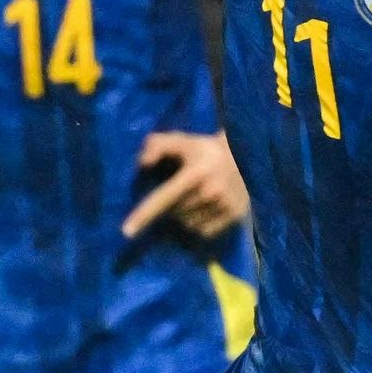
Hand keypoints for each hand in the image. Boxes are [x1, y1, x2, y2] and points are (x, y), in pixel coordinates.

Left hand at [121, 130, 246, 239]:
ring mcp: (224, 207)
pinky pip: (203, 232)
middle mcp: (210, 192)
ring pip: (187, 224)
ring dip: (184, 215)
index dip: (144, 215)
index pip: (163, 198)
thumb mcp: (182, 140)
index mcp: (195, 173)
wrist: (246, 155)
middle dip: (171, 206)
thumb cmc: (205, 149)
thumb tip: (142, 163)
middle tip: (182, 190)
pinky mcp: (235, 217)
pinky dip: (199, 224)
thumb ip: (158, 144)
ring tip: (195, 198)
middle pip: (174, 213)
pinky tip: (205, 208)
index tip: (126, 232)